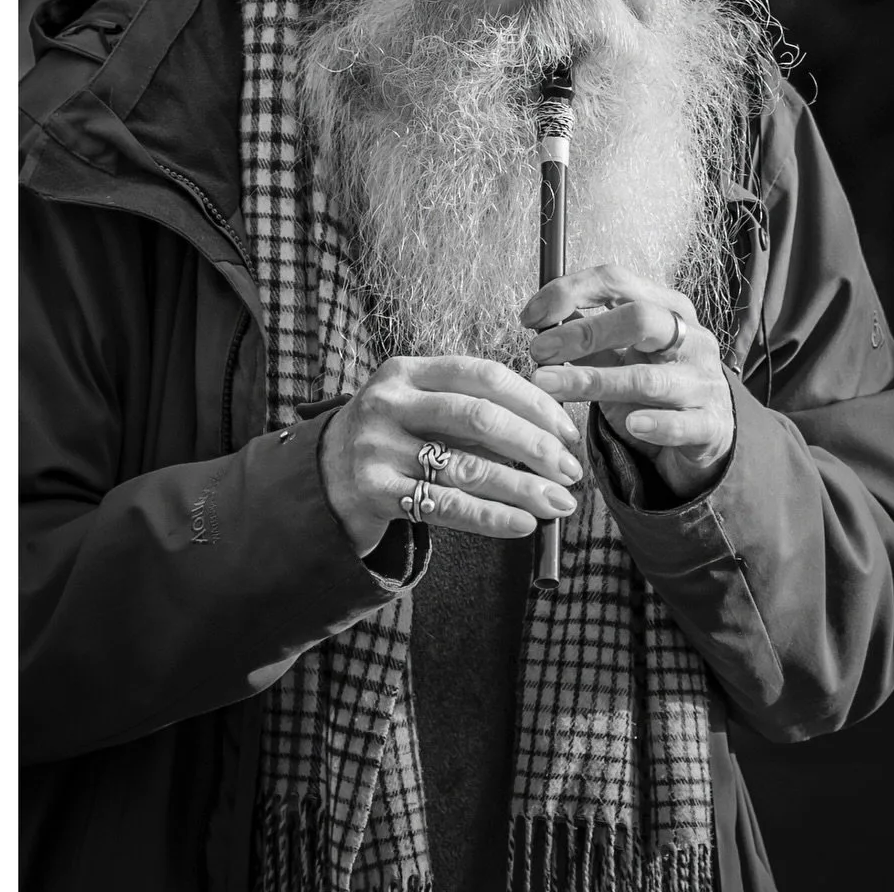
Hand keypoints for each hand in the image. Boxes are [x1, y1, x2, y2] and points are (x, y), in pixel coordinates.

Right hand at [319, 355, 585, 556]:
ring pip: (467, 467)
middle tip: (572, 470)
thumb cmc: (390, 440)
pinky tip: (524, 524)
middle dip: (536, 446)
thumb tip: (550, 433)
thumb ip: (470, 409)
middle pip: (480, 417)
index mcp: (407, 370)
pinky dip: (492, 516)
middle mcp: (389, 402)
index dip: (534, 402)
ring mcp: (377, 447)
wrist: (321, 480)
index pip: (484, 375)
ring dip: (524, 487)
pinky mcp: (374, 492)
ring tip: (560, 503)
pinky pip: (447, 506)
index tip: (568, 430)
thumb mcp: (418, 407)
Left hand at [522, 264, 733, 501]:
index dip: (569, 292)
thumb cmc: (657, 391)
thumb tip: (541, 323)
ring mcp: (704, 381)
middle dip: (582, 333)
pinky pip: (682, 424)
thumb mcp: (621, 359)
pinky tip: (631, 425)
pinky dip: (655, 424)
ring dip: (593, 381)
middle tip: (538, 350)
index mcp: (666, 308)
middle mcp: (690, 338)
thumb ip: (588, 341)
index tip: (531, 316)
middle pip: (638, 319)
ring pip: (648, 378)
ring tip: (551, 385)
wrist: (707, 438)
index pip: (616, 281)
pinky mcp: (711, 424)